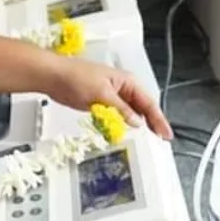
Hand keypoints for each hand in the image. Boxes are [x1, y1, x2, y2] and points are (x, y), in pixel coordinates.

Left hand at [45, 56, 171, 139]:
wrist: (53, 77)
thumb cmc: (76, 77)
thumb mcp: (102, 94)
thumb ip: (121, 109)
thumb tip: (137, 123)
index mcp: (127, 82)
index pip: (148, 103)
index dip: (159, 120)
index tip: (166, 135)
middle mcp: (122, 90)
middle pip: (141, 110)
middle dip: (150, 125)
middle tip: (158, 143)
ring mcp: (111, 97)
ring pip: (129, 115)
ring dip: (135, 128)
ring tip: (144, 143)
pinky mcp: (100, 104)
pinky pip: (115, 118)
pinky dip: (120, 127)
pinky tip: (123, 136)